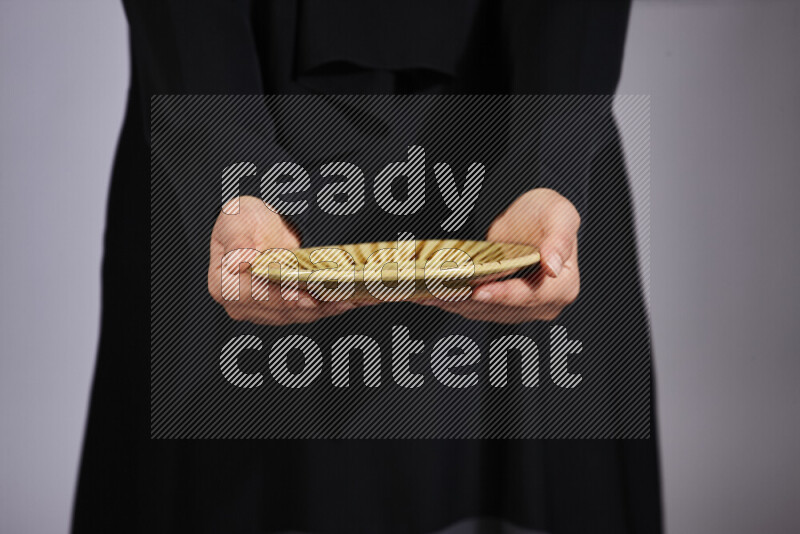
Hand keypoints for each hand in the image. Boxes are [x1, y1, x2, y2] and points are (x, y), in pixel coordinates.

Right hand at [207, 196, 361, 324]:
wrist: (259, 226)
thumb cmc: (244, 221)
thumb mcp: (237, 221)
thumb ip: (239, 242)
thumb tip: (239, 262)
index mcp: (224, 286)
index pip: (256, 296)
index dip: (282, 297)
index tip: (306, 297)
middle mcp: (241, 305)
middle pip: (282, 309)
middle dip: (314, 304)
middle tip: (342, 297)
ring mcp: (263, 311)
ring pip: (300, 314)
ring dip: (328, 307)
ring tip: (352, 298)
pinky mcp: (283, 311)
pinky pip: (309, 311)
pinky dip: (330, 305)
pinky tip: (351, 299)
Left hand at [421, 188, 580, 322]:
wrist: (530, 217)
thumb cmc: (547, 213)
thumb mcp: (560, 215)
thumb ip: (559, 240)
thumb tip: (554, 267)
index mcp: (563, 287)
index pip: (530, 296)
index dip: (503, 295)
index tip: (479, 291)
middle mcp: (544, 305)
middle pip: (502, 308)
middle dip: (468, 300)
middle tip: (440, 290)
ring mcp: (521, 309)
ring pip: (484, 311)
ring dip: (455, 303)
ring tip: (428, 292)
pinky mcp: (501, 306)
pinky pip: (475, 307)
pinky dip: (453, 301)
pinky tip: (431, 293)